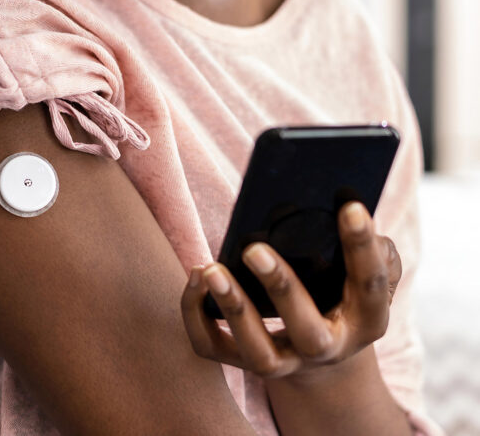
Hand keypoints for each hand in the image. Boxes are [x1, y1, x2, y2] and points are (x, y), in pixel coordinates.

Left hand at [180, 201, 401, 379]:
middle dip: (281, 289)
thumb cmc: (341, 295)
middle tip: (255, 249)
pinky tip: (196, 276)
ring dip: (233, 308)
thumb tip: (348, 207)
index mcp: (366, 322)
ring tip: (211, 269)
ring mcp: (284, 362)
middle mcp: (325, 349)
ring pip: (257, 352)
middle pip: (307, 332)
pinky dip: (196, 315)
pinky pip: (212, 347)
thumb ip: (372, 249)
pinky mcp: (242, 361)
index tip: (351, 208)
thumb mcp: (363, 276)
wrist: (317, 354)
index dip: (363, 248)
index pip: (370, 285)